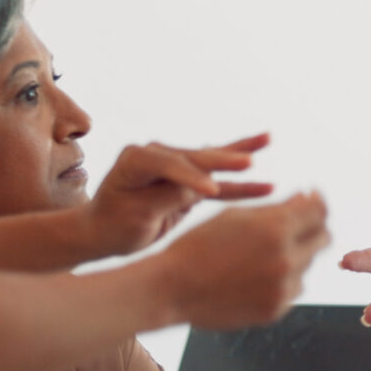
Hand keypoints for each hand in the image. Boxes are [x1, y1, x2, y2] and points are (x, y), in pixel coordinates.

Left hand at [82, 134, 273, 257]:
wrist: (102, 231)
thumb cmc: (113, 225)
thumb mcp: (137, 215)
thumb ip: (168, 198)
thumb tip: (203, 188)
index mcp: (136, 159)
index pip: (170, 164)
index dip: (192, 178)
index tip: (211, 192)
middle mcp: (156, 154)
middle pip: (196, 157)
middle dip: (224, 159)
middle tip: (250, 161)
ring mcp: (173, 164)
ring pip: (212, 162)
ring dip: (240, 155)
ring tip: (268, 139)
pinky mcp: (186, 179)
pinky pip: (216, 180)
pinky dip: (239, 182)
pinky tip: (265, 182)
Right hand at [158, 192, 329, 329]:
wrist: (172, 288)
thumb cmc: (199, 245)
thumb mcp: (235, 215)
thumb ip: (277, 207)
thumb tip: (307, 198)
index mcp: (276, 228)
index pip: (319, 210)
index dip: (318, 201)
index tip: (312, 199)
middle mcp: (286, 258)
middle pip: (324, 237)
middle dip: (314, 227)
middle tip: (298, 224)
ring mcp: (283, 288)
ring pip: (308, 264)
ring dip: (296, 254)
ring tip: (261, 253)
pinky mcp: (276, 309)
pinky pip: (294, 288)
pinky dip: (284, 279)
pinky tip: (256, 274)